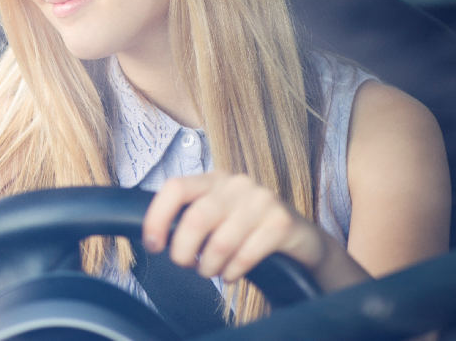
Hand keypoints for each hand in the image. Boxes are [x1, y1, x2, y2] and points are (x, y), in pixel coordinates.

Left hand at [142, 172, 327, 283]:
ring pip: (219, 243)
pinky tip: (231, 274)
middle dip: (183, 252)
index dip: (157, 217)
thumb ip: (189, 217)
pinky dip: (232, 273)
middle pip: (195, 219)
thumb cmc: (249, 230)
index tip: (153, 244)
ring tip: (212, 271)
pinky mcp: (281, 223)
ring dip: (210, 267)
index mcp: (214, 179)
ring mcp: (261, 201)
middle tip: (186, 264)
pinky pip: (244, 256)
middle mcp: (237, 184)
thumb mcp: (217, 215)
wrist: (302, 239)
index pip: (175, 188)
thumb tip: (156, 237)